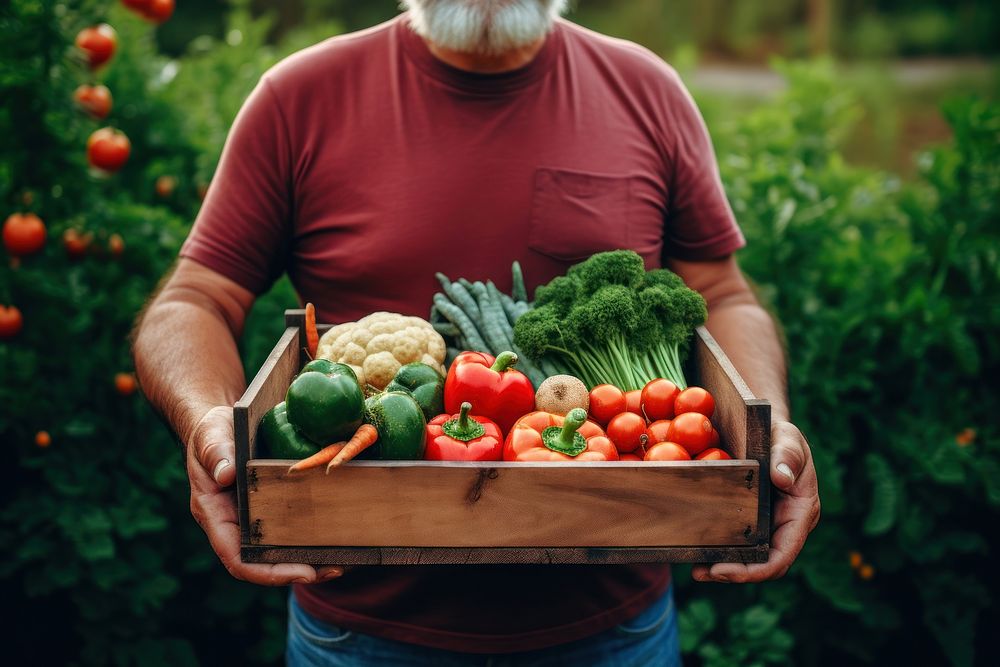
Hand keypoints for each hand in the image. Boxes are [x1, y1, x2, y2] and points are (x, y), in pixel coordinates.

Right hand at [187, 406, 343, 584]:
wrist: (223, 423)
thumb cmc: (212, 431)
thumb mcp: (210, 436)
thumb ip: (216, 452)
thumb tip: (226, 475)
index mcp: (215, 515)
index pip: (237, 557)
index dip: (267, 572)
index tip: (301, 573)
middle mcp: (236, 523)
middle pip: (264, 562)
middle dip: (297, 571)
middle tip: (333, 570)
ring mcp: (255, 517)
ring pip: (281, 550)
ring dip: (310, 559)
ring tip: (344, 562)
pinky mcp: (273, 506)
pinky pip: (292, 528)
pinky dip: (313, 537)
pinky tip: (340, 535)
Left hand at [692, 420, 819, 582]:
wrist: (761, 425)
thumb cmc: (778, 431)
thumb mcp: (787, 437)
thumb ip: (788, 454)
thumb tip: (783, 478)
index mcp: (799, 512)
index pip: (783, 553)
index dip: (757, 570)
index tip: (727, 570)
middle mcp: (783, 524)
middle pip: (763, 562)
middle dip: (735, 573)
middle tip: (702, 573)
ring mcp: (764, 523)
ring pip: (747, 556)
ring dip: (722, 566)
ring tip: (695, 569)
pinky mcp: (745, 517)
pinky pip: (732, 539)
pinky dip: (715, 547)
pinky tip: (693, 547)